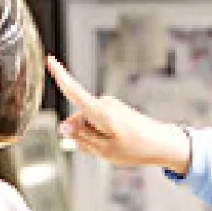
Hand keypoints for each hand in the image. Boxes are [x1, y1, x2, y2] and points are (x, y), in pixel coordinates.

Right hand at [45, 56, 191, 173]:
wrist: (162, 143)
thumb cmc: (136, 149)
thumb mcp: (104, 151)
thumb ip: (81, 138)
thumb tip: (63, 127)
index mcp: (101, 113)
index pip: (75, 93)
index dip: (60, 77)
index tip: (50, 59)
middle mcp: (104, 103)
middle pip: (78, 120)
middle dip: (83, 136)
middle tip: (105, 149)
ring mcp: (109, 104)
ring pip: (87, 123)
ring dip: (93, 137)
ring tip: (115, 146)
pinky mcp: (112, 108)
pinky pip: (96, 122)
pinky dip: (100, 134)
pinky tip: (116, 142)